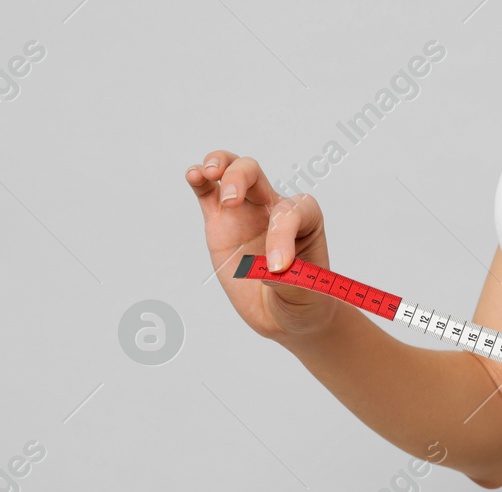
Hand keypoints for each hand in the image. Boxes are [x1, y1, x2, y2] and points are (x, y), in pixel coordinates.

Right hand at [183, 150, 337, 339]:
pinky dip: (199, 179)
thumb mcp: (307, 294)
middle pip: (255, 173)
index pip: (292, 211)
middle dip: (241, 177)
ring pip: (231, 172)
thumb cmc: (303, 299)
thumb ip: (290, 279)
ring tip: (209, 172)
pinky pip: (208, 193)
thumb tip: (265, 268)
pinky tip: (194, 175)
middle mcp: (273, 207)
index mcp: (305, 219)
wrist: (284, 314)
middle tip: (230, 201)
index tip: (277, 267)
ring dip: (220, 165)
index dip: (282, 234)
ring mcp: (245, 211)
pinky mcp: (220, 222)